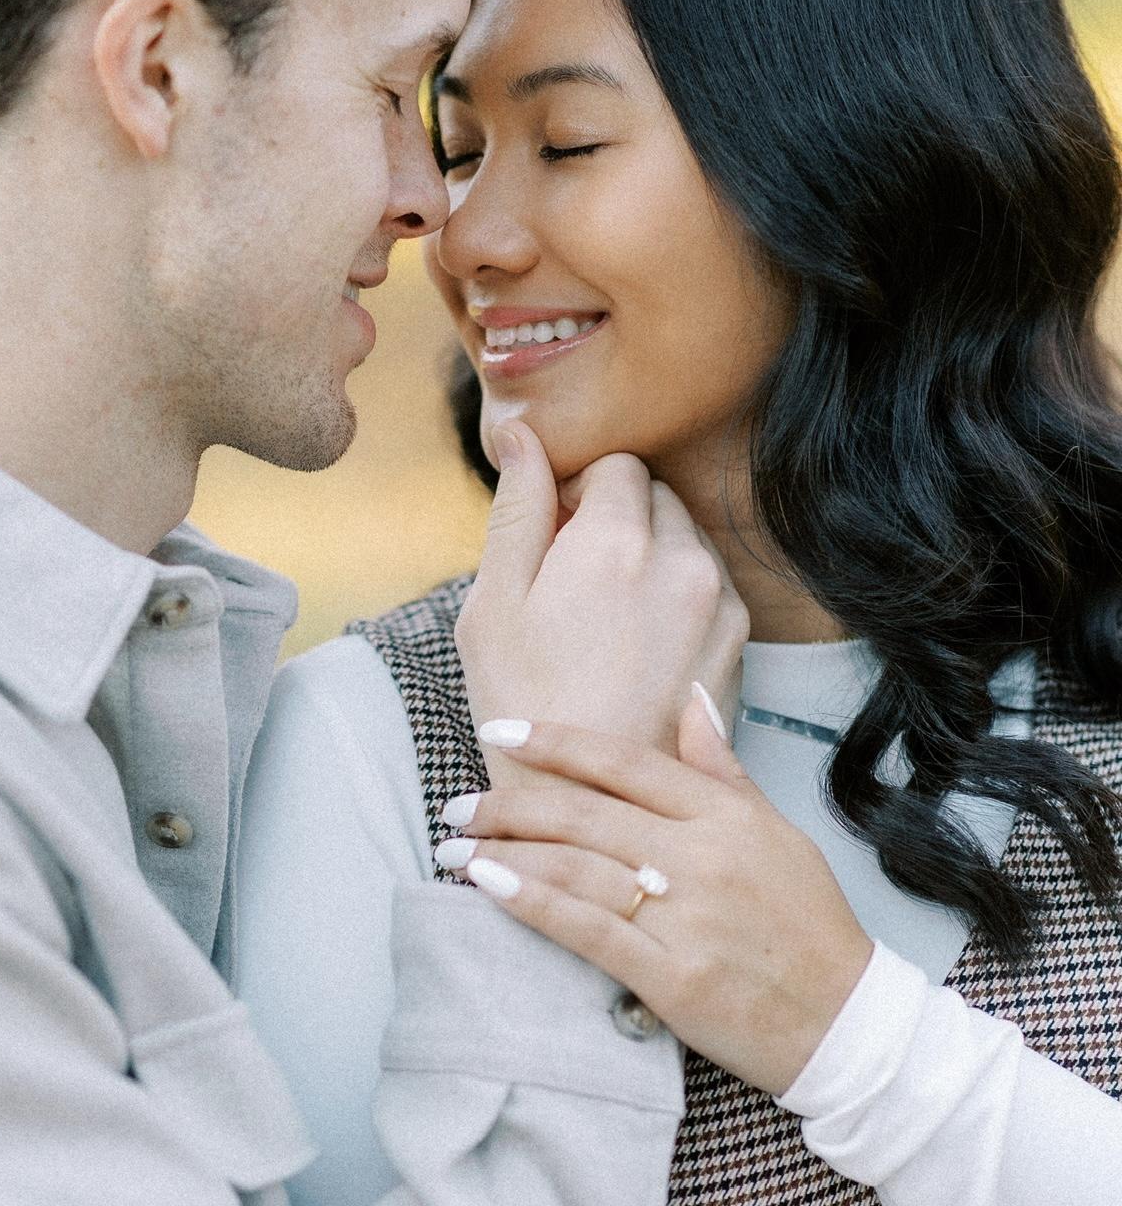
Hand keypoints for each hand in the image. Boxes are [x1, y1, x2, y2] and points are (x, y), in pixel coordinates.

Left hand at [437, 696, 872, 1095]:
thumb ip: (720, 766)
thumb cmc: (808, 921)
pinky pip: (587, 929)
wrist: (850, 1024)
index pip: (623, 761)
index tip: (499, 729)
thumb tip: (690, 696)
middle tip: (455, 803)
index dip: (555, 742)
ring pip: (574, 867)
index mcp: (723, 815)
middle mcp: (700, 856)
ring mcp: (686, 917)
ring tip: (452, 846)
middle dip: (508, 803)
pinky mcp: (673, 977)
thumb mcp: (774, 830)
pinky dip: (531, 903)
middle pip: (583, 814)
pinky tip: (487, 885)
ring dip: (502, 852)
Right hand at [456, 421, 746, 786]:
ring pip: (687, 540)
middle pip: (656, 496)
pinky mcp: (739, 642)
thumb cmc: (524, 700)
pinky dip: (680, 597)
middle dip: (617, 519)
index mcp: (614, 538)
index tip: (554, 537)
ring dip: (651, 556)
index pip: (616, 466)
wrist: (591, 801)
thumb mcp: (494, 601)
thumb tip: (521, 433)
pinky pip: (712, 587)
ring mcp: (719, 601)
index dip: (578, 492)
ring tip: (607, 620)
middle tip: (574, 579)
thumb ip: (516, 507)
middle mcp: (680, 559)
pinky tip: (640, 647)